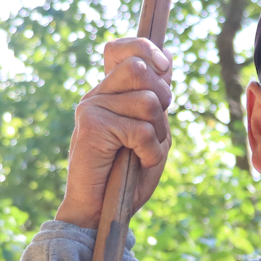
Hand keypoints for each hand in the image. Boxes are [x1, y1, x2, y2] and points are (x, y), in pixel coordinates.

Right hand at [55, 38, 172, 227]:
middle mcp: (97, 95)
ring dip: (157, 133)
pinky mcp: (91, 126)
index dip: (146, 49)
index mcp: (110, 92)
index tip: (164, 67)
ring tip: (142, 153)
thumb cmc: (128, 177)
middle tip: (153, 130)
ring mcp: (91, 108)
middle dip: (162, 99)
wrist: (99, 211)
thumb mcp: (152, 132)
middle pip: (141, 68)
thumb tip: (168, 56)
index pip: (122, 49)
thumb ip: (158, 97)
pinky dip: (150, 152)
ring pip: (148, 101)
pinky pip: (141, 130)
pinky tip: (138, 163)